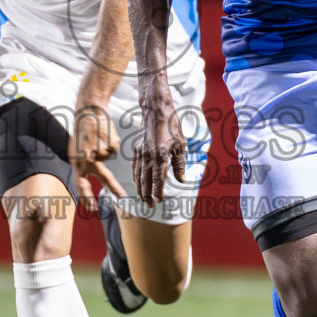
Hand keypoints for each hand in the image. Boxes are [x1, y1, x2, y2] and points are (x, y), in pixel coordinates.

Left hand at [70, 102, 125, 214]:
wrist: (87, 109)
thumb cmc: (82, 129)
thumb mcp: (76, 149)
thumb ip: (81, 163)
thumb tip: (84, 179)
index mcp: (75, 162)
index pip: (80, 185)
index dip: (86, 198)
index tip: (92, 208)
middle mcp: (86, 160)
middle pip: (103, 177)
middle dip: (113, 187)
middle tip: (122, 196)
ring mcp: (98, 152)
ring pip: (108, 157)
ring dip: (106, 147)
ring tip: (98, 135)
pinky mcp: (107, 145)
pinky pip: (114, 149)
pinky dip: (111, 141)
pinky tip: (104, 132)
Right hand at [133, 86, 184, 204]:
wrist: (156, 110)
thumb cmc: (172, 126)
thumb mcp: (180, 145)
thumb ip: (179, 164)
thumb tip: (181, 180)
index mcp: (160, 155)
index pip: (157, 178)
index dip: (157, 191)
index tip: (159, 201)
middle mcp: (148, 155)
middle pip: (145, 180)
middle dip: (146, 194)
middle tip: (149, 206)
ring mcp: (140, 152)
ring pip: (138, 175)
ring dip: (140, 188)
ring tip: (143, 199)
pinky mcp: (137, 148)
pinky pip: (135, 167)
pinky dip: (136, 178)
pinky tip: (138, 183)